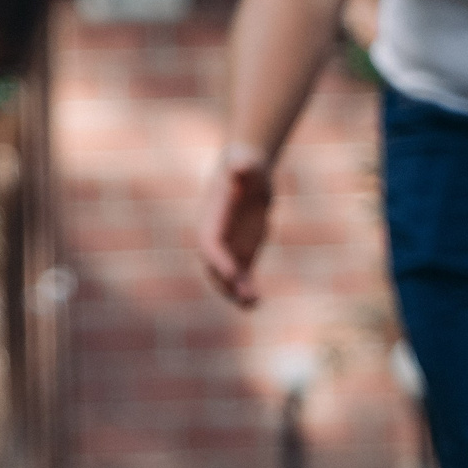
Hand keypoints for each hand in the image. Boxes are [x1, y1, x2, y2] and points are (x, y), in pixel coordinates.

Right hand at [196, 147, 274, 306]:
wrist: (248, 172)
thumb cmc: (245, 166)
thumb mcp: (245, 164)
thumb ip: (243, 167)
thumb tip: (242, 165)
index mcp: (211, 220)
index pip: (211, 244)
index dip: (220, 259)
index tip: (233, 273)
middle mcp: (215, 238)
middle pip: (216, 267)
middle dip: (229, 283)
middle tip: (246, 296)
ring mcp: (228, 247)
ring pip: (228, 277)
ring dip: (238, 292)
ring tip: (253, 304)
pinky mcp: (242, 252)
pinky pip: (241, 275)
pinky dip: (246, 289)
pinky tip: (256, 303)